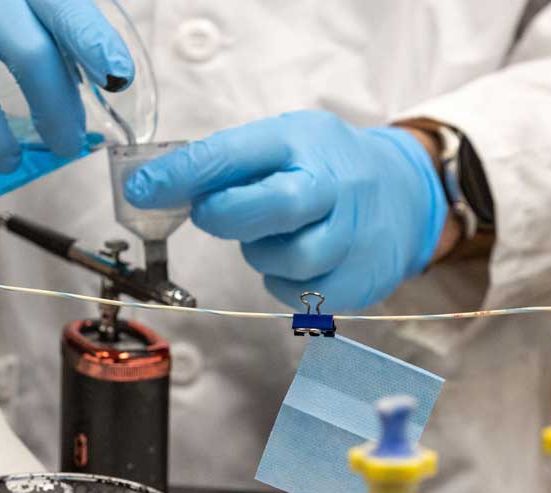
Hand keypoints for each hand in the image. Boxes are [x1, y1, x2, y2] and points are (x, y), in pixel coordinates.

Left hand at [124, 111, 447, 311]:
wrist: (406, 196)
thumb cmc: (325, 167)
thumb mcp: (286, 140)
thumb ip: (231, 162)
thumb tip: (161, 187)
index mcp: (304, 141)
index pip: (238, 154)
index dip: (184, 174)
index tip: (143, 189)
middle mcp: (335, 185)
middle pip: (275, 206)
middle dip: (227, 215)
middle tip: (207, 214)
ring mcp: (354, 235)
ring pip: (288, 258)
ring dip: (260, 252)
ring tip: (269, 235)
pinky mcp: (359, 279)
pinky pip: (300, 293)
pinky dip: (282, 280)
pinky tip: (293, 259)